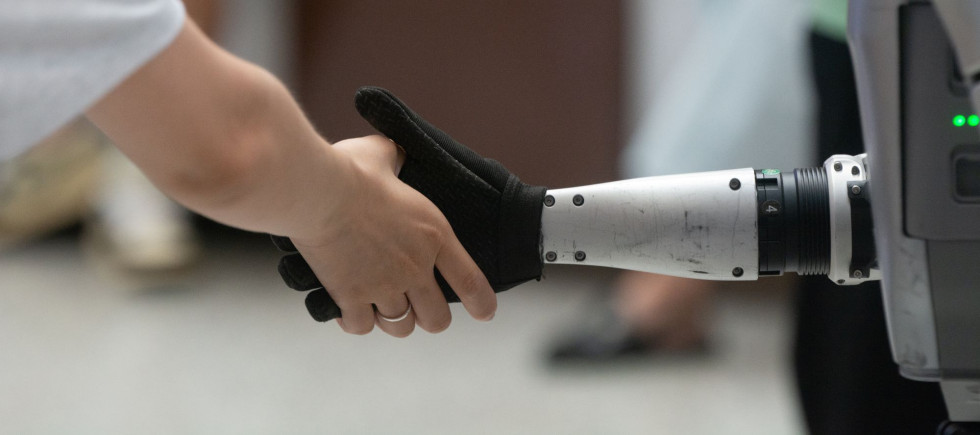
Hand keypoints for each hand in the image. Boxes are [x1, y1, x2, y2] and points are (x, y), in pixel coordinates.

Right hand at [276, 87, 547, 323]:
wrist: (315, 190)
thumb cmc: (348, 169)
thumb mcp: (383, 154)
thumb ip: (395, 157)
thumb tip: (393, 151)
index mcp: (434, 234)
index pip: (471, 281)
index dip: (482, 303)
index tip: (485, 313)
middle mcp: (415, 267)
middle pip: (436, 318)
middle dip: (428, 316)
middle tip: (416, 306)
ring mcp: (383, 286)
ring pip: (400, 326)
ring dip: (392, 319)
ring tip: (380, 307)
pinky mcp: (350, 297)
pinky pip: (361, 326)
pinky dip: (355, 321)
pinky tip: (348, 310)